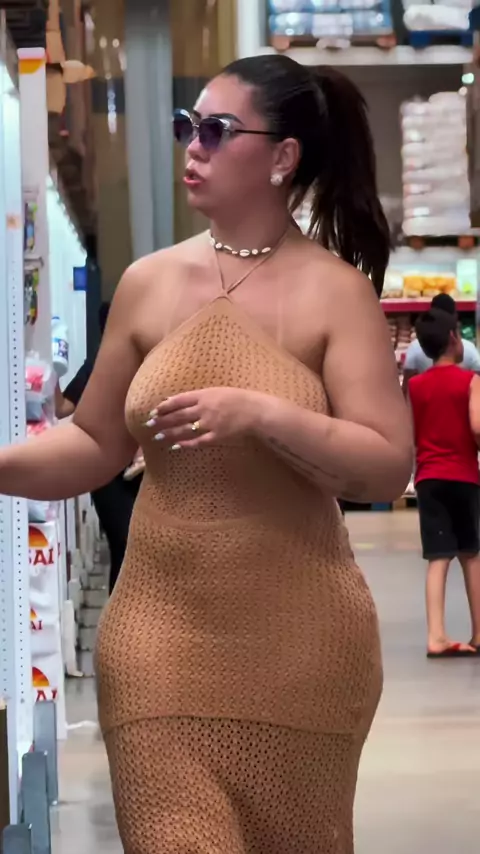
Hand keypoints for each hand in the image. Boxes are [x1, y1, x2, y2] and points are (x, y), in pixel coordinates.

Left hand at [144, 387, 263, 448]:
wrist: (255, 411)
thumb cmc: (237, 398)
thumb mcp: (217, 391)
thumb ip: (198, 396)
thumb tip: (177, 399)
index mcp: (204, 395)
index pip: (178, 401)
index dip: (164, 407)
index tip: (153, 411)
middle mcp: (204, 409)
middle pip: (178, 416)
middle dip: (161, 421)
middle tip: (148, 425)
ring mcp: (210, 424)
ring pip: (184, 430)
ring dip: (169, 434)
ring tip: (157, 437)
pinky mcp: (216, 436)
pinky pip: (198, 442)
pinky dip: (186, 445)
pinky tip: (176, 447)